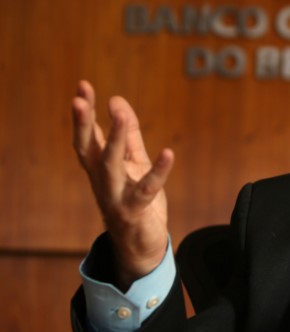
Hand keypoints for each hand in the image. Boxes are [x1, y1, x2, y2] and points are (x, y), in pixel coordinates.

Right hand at [72, 80, 173, 288]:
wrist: (141, 245)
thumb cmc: (135, 199)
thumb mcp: (134, 162)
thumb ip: (128, 134)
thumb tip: (117, 100)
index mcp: (100, 167)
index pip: (88, 136)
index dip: (84, 113)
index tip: (83, 86)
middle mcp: (102, 180)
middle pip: (89, 149)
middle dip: (84, 124)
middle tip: (80, 99)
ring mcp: (115, 196)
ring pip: (110, 165)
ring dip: (113, 139)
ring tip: (117, 114)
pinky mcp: (134, 211)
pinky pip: (146, 189)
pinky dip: (158, 172)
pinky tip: (168, 153)